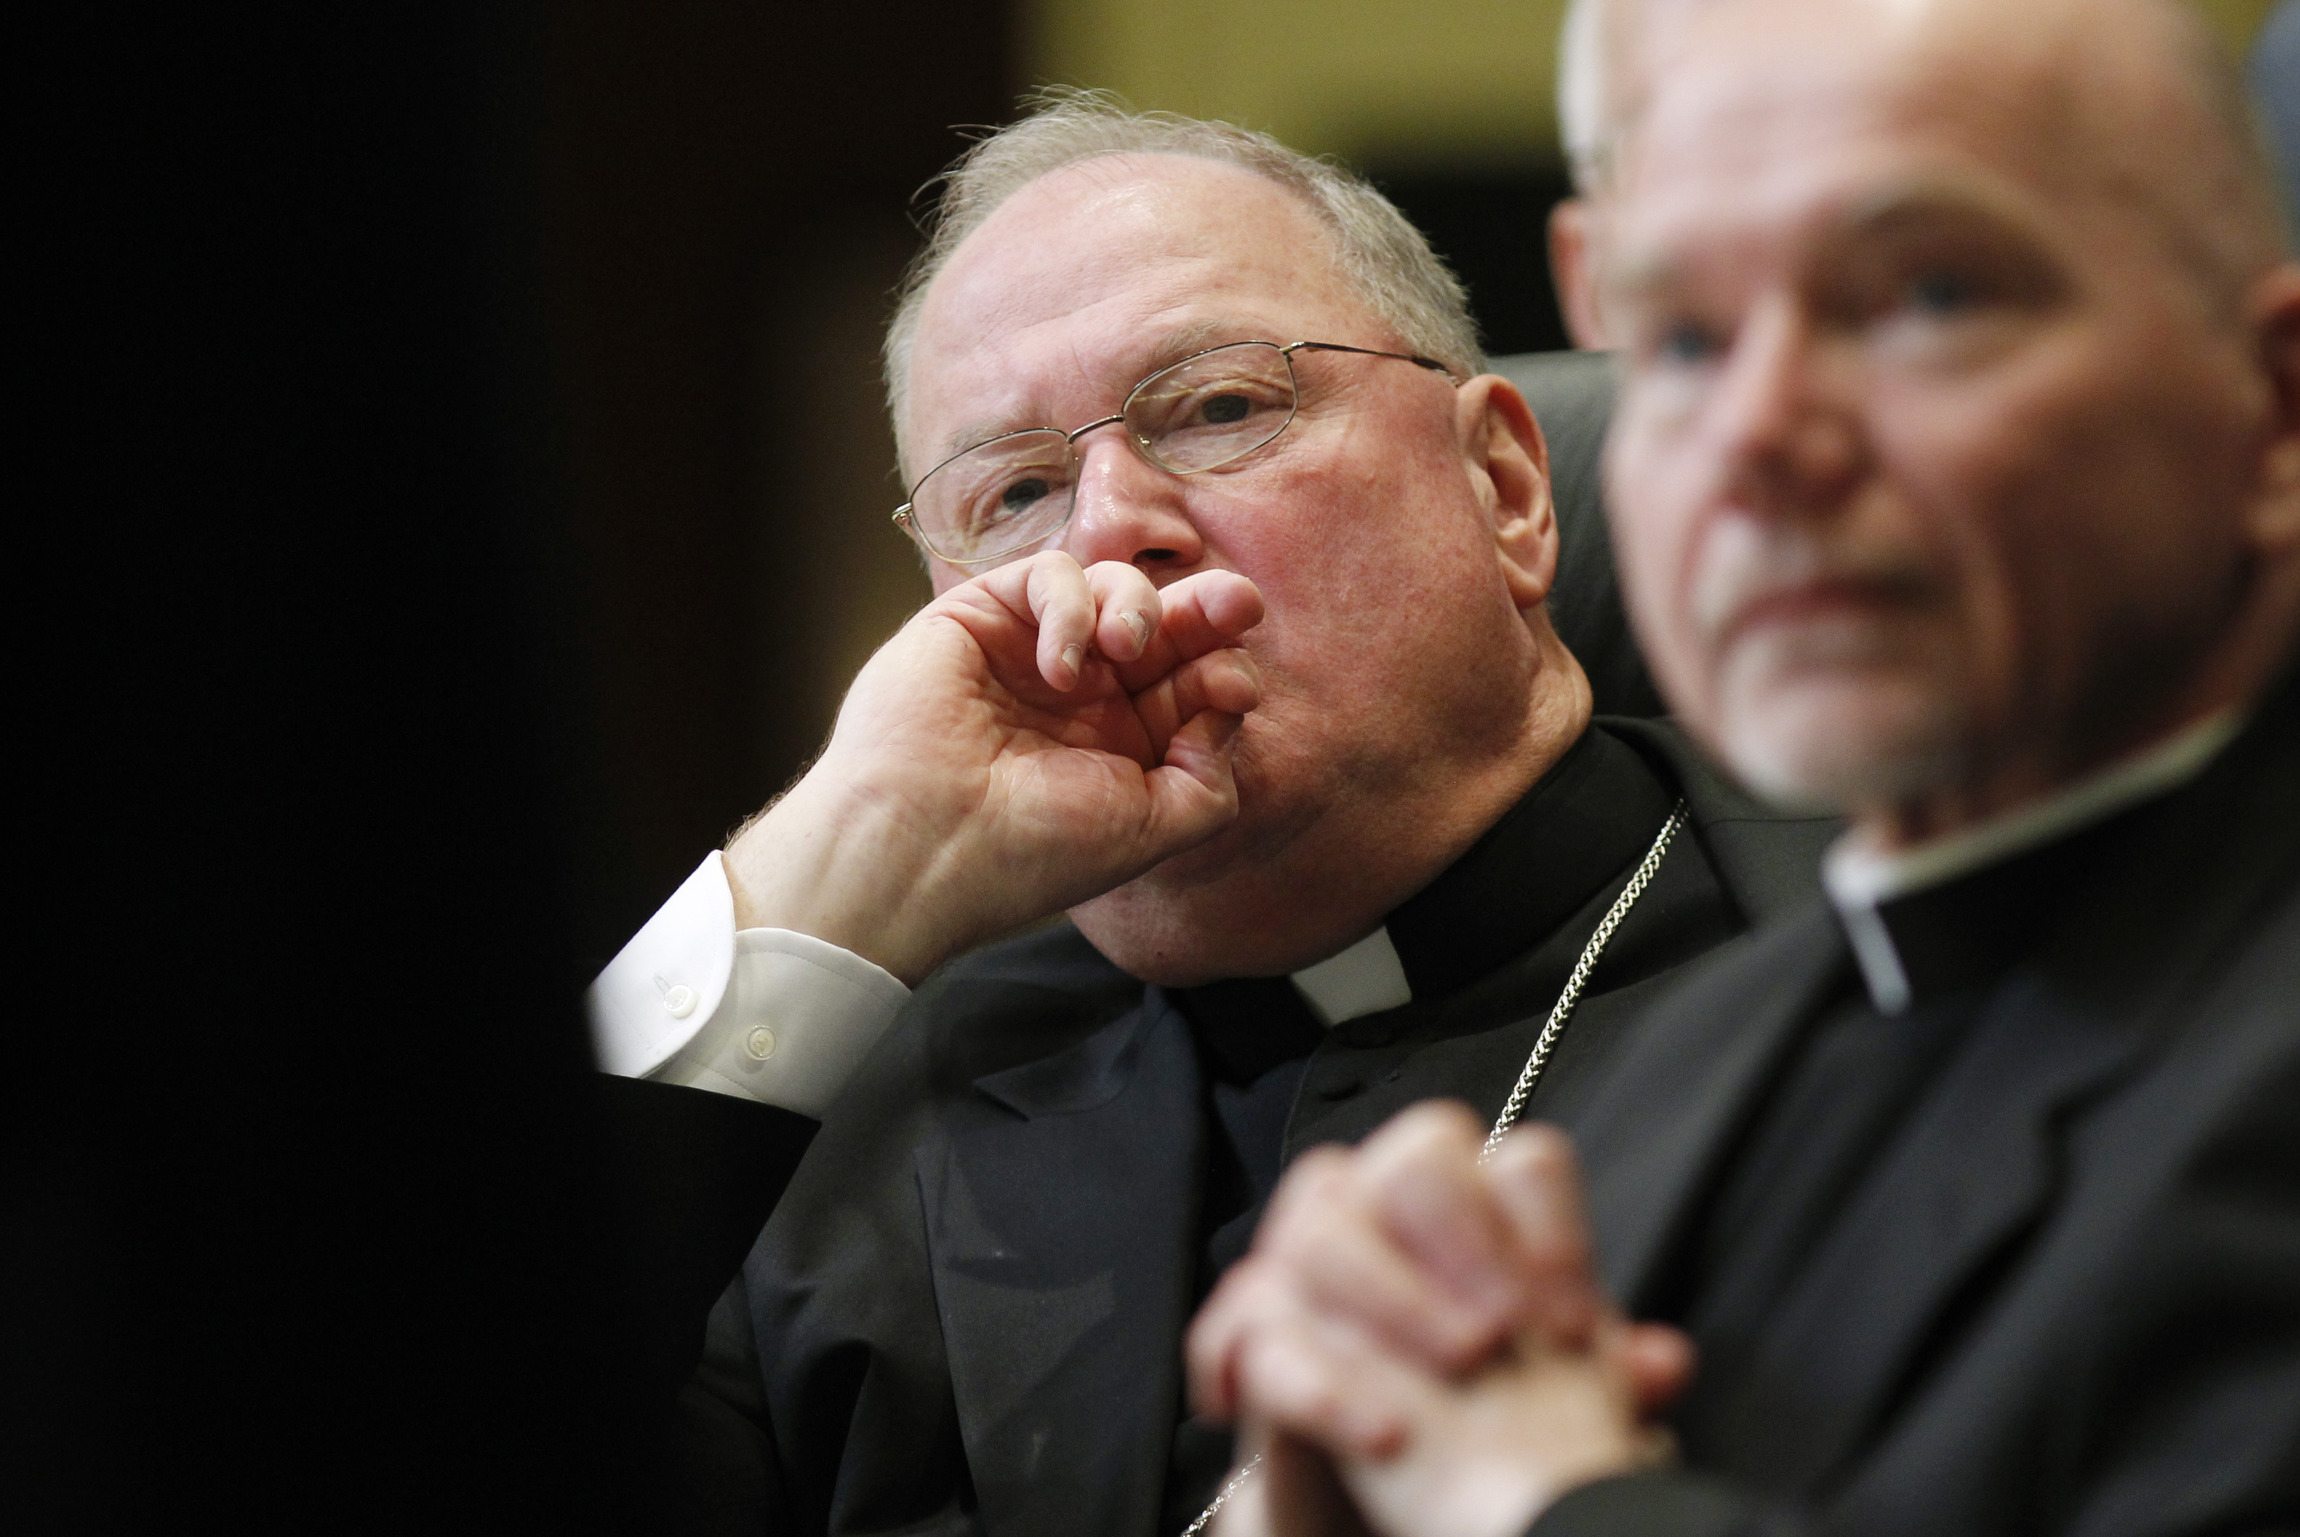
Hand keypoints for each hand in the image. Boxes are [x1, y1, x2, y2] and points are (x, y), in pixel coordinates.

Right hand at [722, 552, 1263, 981]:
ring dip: (1139, 606)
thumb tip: (1230, 701)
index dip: (1227, 670)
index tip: (1235, 687)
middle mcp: (1084, 697)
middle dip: (1210, 609)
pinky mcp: (983, 616)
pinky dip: (1072, 605)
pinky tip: (1061, 665)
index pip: (1195, 682)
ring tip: (1126, 648)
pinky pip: (1050, 574)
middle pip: (1167, 627)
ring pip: (1114, 587)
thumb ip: (1212, 778)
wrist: (924, 847)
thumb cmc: (1032, 852)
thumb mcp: (1152, 830)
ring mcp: (1034, 653)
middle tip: (1238, 604)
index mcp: (1125, 746)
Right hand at [1189, 1105, 1692, 1536]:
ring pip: (1322, 1226)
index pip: (1520, 1162)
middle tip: (1499, 1334)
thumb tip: (1665, 1362)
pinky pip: (1248, 1325)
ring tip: (1452, 1372)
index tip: (1571, 1324)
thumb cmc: (1479, 1405)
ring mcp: (1308, 1257)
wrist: (1388, 1458)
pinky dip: (1315, 1383)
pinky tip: (1376, 1431)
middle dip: (1459, 1242)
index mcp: (1479, 1206)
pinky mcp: (1253, 1330)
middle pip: (1412, 1160)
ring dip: (1391, 1298)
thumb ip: (1605, 1370)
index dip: (1548, 1233)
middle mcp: (1387, 1206)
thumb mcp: (1555, 1390)